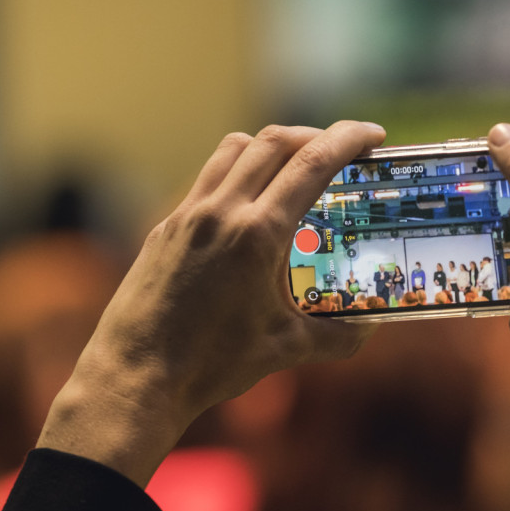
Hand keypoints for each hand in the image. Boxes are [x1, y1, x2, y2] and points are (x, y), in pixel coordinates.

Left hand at [38, 120, 385, 485]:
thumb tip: (371, 327)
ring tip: (294, 166)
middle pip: (273, 141)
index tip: (373, 134)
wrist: (136, 376)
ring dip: (271, 146)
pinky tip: (250, 205)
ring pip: (234, 149)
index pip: (310, 163)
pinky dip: (237, 173)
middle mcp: (220, 212)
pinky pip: (207, 179)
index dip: (347, 139)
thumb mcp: (286, 349)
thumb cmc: (211, 365)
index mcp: (257, 235)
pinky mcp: (165, 228)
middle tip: (342, 149)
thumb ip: (337, 336)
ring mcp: (187, 215)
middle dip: (314, 135)